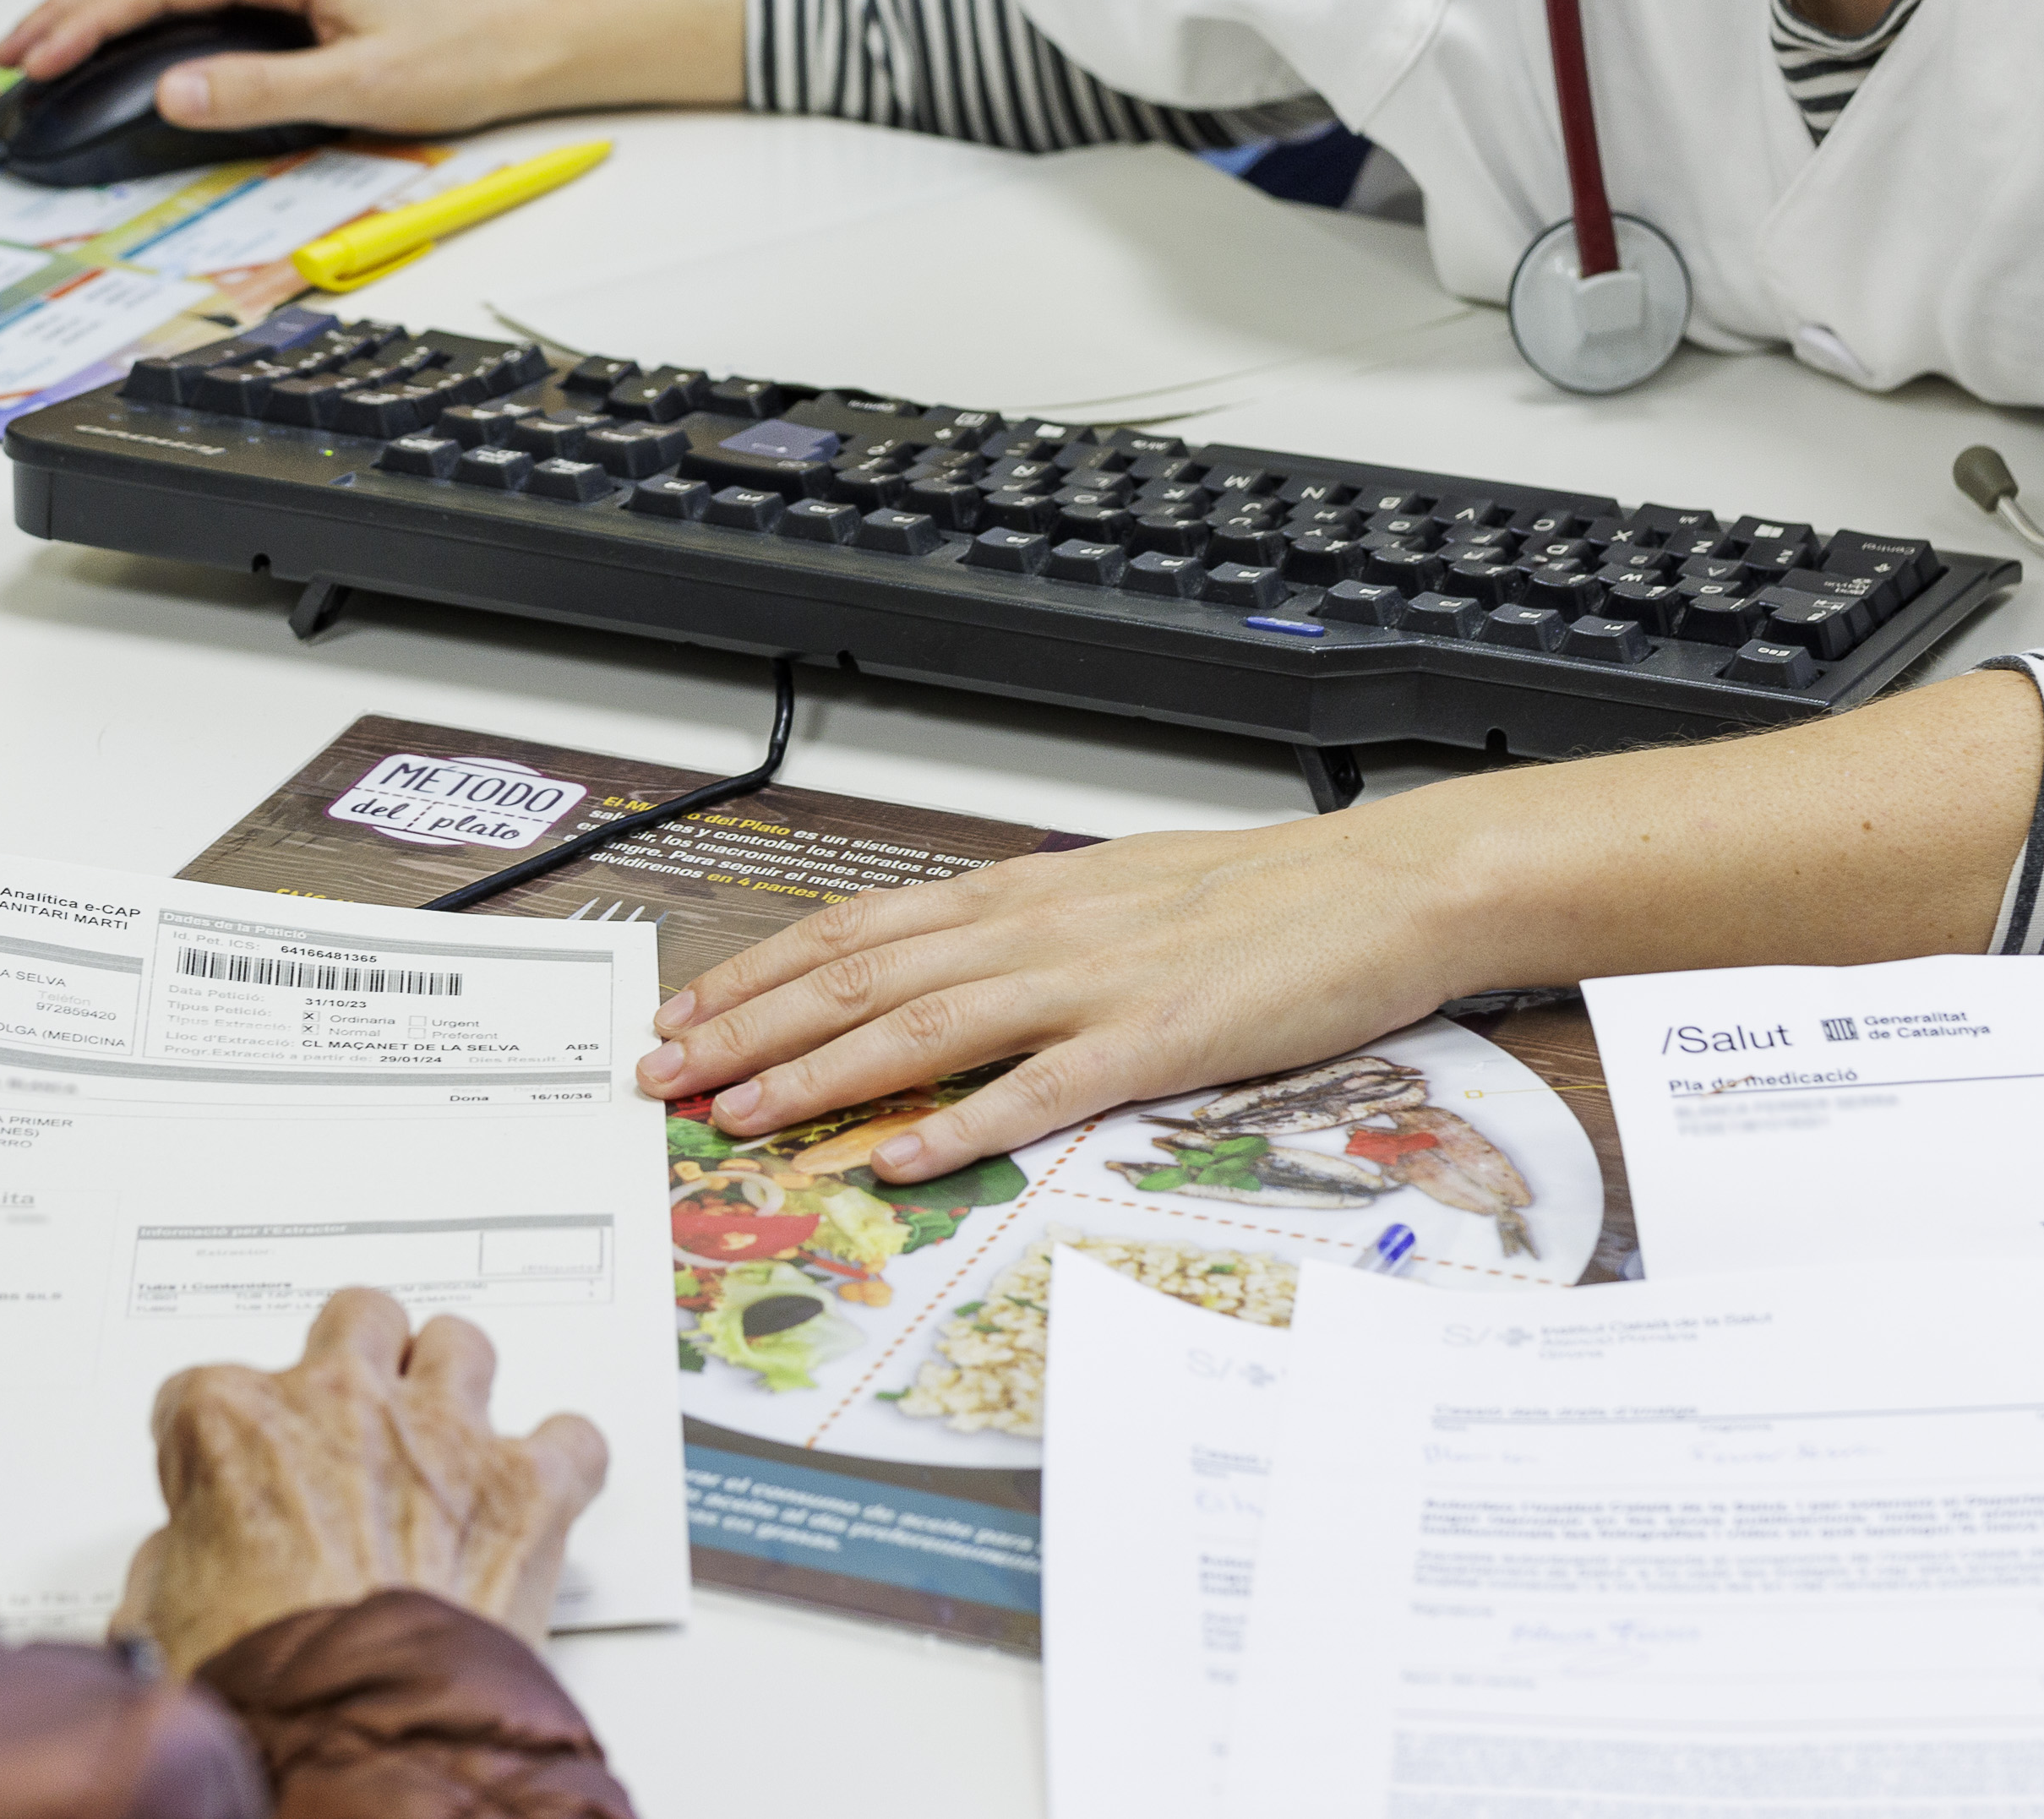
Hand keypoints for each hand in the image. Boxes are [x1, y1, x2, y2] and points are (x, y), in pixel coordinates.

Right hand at [0, 0, 733, 139]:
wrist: (517, 42)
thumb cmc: (457, 54)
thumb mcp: (359, 86)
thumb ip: (261, 89)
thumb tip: (175, 93)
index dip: (86, 19)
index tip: (38, 56)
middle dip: (68, 7)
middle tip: (11, 53)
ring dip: (94, 2)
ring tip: (40, 43)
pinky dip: (135, 5)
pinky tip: (113, 33)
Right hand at [115, 1286, 608, 1677]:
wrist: (352, 1734)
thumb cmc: (261, 1683)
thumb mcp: (161, 1620)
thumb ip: (173, 1561)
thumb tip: (182, 1565)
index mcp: (232, 1422)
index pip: (209, 1388)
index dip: (223, 1441)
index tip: (233, 1476)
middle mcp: (340, 1401)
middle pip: (358, 1318)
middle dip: (359, 1360)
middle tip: (356, 1420)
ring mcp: (440, 1433)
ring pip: (462, 1344)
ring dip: (457, 1386)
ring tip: (447, 1442)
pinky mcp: (525, 1485)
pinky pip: (572, 1438)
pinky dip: (561, 1464)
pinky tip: (540, 1491)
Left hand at [630, 809, 1475, 1181]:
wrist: (1381, 884)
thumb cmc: (1262, 899)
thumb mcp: (1118, 893)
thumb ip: (1029, 931)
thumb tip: (947, 964)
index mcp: (1023, 894)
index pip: (855, 930)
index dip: (758, 975)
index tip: (684, 1014)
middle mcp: (1036, 929)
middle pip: (859, 978)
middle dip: (747, 1029)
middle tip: (662, 1077)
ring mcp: (1092, 986)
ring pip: (922, 1028)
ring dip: (817, 1075)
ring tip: (737, 1116)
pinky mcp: (1154, 1043)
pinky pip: (1039, 1090)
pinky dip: (961, 1126)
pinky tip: (900, 1159)